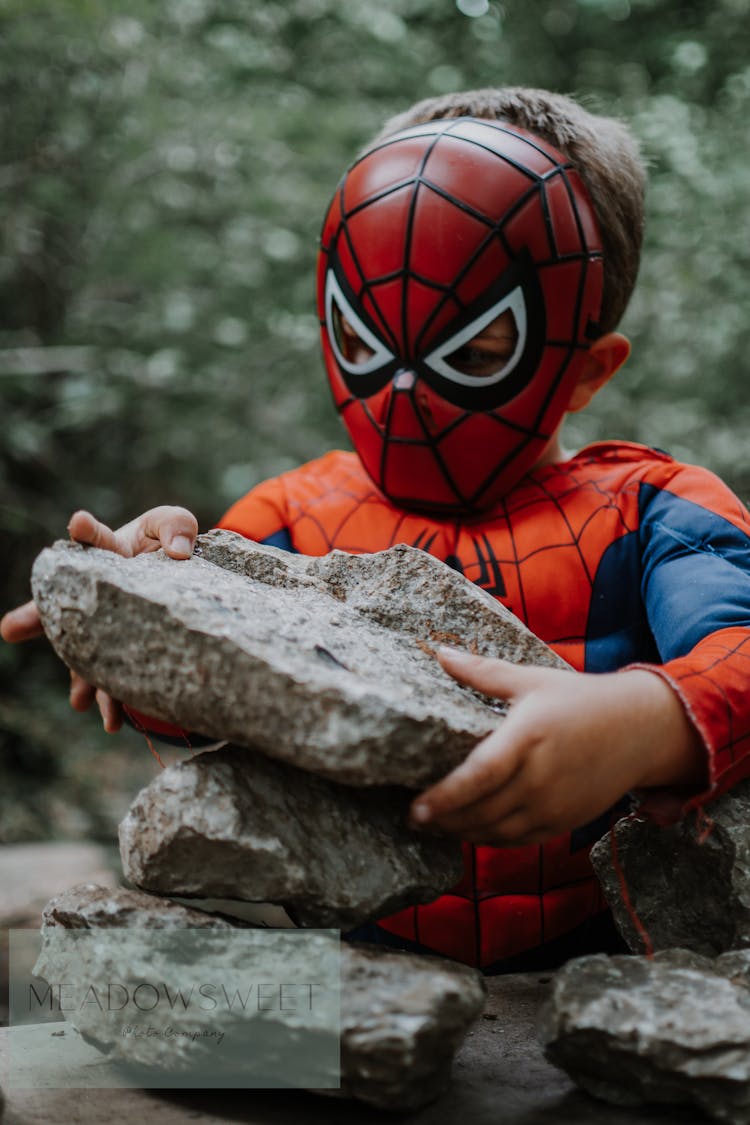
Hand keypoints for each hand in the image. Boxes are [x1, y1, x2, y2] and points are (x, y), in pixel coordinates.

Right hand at [1, 506, 197, 731]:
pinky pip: (114, 679)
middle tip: (11, 627)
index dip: (86, 531)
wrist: (179, 577)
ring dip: (79, 678)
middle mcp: (97, 593)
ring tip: (78, 699)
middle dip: (38, 617)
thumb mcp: (173, 524)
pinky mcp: (124, 652)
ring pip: (85, 653)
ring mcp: (107, 626)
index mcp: (108, 552)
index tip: (78, 522)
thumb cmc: (168, 543)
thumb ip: (175, 527)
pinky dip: (112, 702)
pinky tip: (111, 722)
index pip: (94, 539)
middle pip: (63, 606)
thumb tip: (180, 550)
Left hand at [408, 647, 706, 845]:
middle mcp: (541, 776)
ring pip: (497, 831)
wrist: (641, 730)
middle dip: (443, 819)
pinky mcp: (564, 821)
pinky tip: (468, 830)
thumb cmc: (580, 700)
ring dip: (462, 832)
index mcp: (529, 736)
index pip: (481, 775)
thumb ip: (482, 673)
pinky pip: (518, 839)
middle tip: (412, 816)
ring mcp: (554, 804)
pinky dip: (489, 839)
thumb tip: (440, 654)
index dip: (445, 796)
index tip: (416, 806)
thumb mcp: (531, 680)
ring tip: (434, 825)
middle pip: (482, 810)